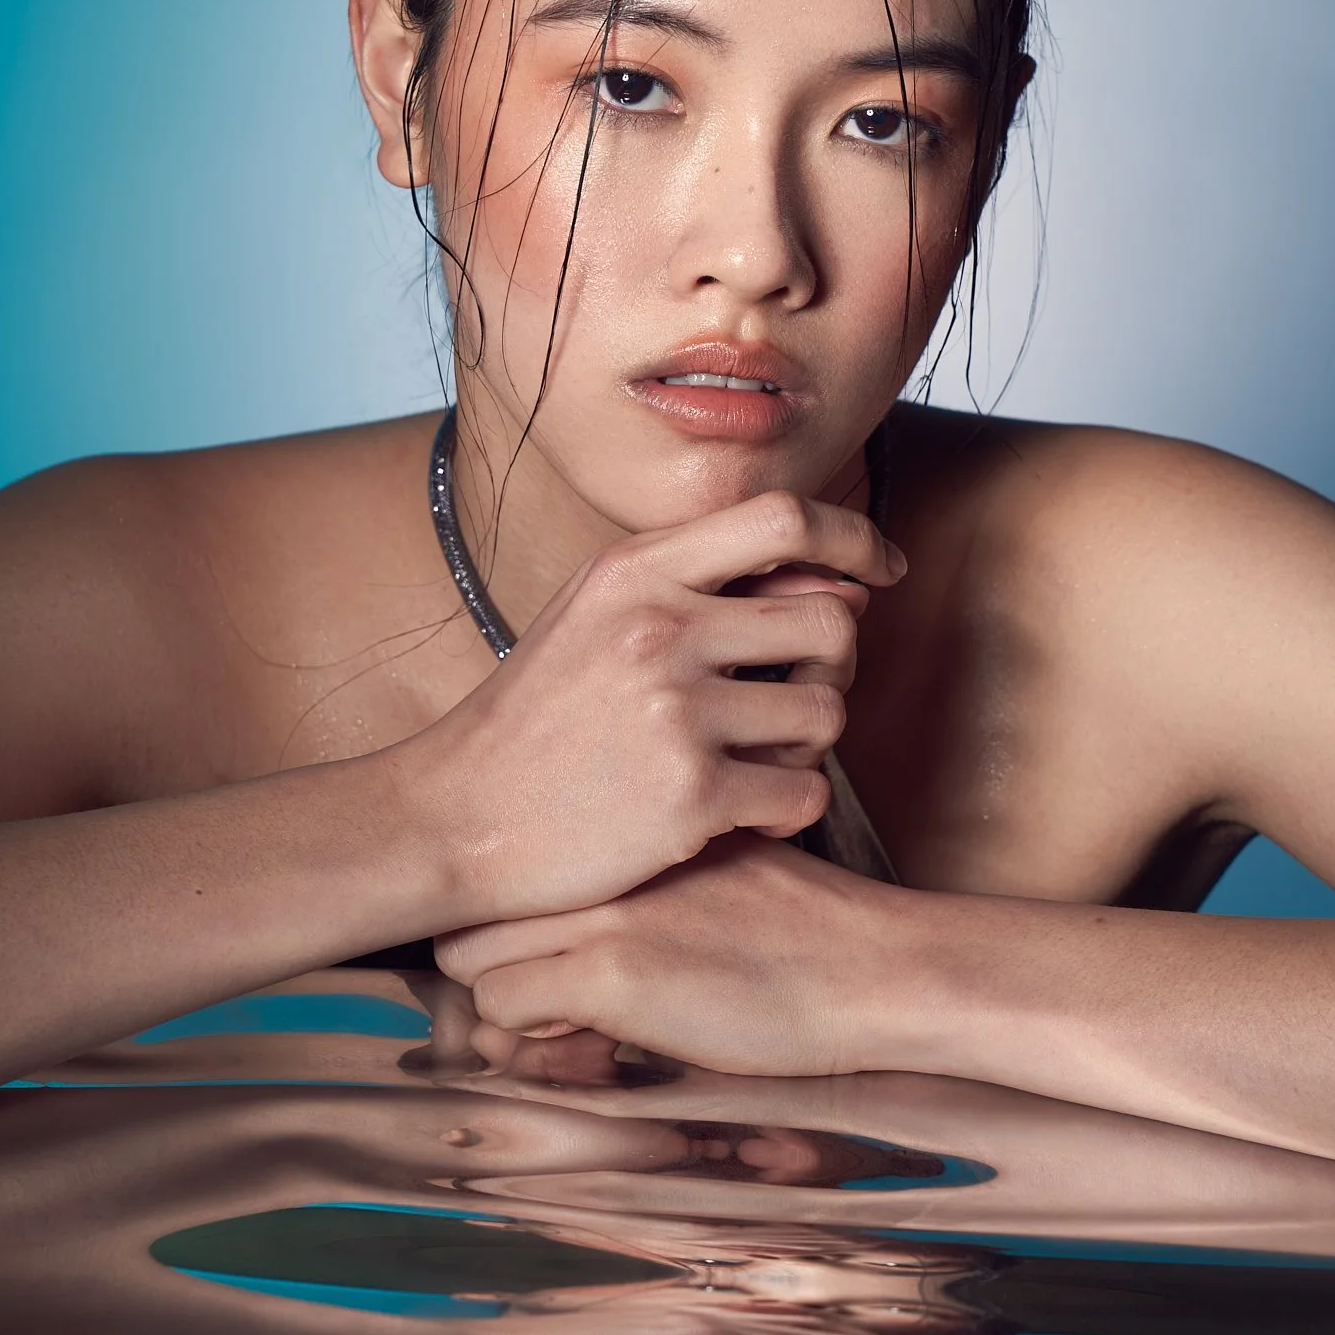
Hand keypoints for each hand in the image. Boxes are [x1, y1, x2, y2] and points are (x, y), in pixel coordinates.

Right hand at [404, 492, 904, 919]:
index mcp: (636, 571)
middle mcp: (659, 629)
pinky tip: (745, 813)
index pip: (785, 516)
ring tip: (757, 760)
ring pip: (830, 712)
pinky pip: (805, 794)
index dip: (854, 536)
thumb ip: (697, 582)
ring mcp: (675, 713)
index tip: (882, 570)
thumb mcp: (595, 614)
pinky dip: (789, 809)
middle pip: (832, 621)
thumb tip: (839, 580)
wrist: (452, 818)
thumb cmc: (537, 718)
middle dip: (836, 665)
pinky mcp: (690, 798)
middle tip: (797, 698)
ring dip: (810, 745)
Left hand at [435, 833, 931, 1078]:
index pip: (515, 852)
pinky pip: (503, 1005)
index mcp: (631, 820)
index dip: (511, 906)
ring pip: (468, 952)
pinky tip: (583, 1036)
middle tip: (537, 987)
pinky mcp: (613, 973)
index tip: (538, 940)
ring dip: (500, 995)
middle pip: (474, 900)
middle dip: (485, 951)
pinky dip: (526, 1032)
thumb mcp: (723, 863)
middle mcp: (604, 855)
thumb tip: (600, 910)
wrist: (874, 969)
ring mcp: (603, 909)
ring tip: (560, 1016)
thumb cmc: (815, 929)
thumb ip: (654, 871)